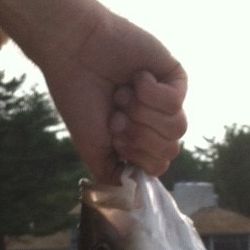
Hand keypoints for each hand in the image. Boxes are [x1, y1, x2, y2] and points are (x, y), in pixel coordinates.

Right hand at [45, 5, 186, 183]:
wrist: (72, 52)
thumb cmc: (78, 97)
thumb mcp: (93, 148)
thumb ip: (114, 176)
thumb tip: (133, 197)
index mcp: (140, 139)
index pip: (159, 165)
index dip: (136, 154)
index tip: (113, 135)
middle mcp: (155, 121)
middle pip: (171, 150)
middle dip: (139, 135)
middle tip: (117, 114)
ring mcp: (167, 98)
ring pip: (177, 127)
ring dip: (143, 113)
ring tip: (123, 96)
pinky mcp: (174, 75)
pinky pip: (177, 101)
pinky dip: (150, 92)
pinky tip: (135, 78)